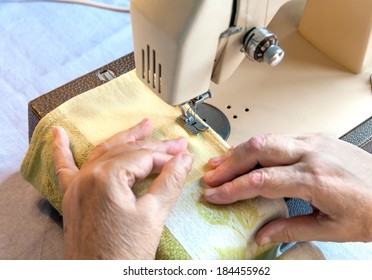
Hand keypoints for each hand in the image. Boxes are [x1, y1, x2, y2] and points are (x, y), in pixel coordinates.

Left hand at [52, 118, 192, 258]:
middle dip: (153, 145)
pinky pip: (64, 168)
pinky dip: (61, 150)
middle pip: (126, 151)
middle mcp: (87, 176)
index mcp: (106, 178)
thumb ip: (169, 181)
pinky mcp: (71, 198)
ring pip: (103, 153)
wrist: (98, 279)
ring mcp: (76, 186)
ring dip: (123, 138)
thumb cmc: (125, 253)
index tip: (183, 158)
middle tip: (175, 143)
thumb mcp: (154, 215)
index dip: (166, 157)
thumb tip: (184, 159)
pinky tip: (58, 134)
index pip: (143, 157)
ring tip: (142, 126)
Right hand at [202, 134, 371, 244]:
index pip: (260, 181)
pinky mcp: (318, 138)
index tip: (214, 194)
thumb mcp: (330, 229)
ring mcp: (315, 142)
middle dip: (229, 163)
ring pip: (267, 138)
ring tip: (221, 163)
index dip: (232, 188)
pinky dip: (259, 147)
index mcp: (315, 179)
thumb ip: (290, 229)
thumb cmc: (371, 212)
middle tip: (210, 175)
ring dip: (241, 151)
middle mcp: (313, 154)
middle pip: (258, 149)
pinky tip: (249, 155)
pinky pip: (281, 137)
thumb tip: (262, 235)